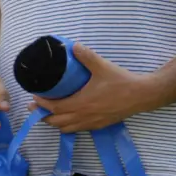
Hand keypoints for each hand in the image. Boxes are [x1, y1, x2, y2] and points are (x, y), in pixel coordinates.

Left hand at [30, 43, 154, 132]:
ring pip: (65, 128)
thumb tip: (73, 46)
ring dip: (54, 122)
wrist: (142, 95)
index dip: (41, 104)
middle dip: (42, 115)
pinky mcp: (98, 125)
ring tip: (48, 113)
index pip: (53, 107)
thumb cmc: (121, 81)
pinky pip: (77, 130)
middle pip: (55, 121)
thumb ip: (87, 56)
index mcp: (80, 103)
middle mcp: (83, 116)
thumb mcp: (102, 66)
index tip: (34, 97)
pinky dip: (67, 126)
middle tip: (35, 107)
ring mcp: (90, 123)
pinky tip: (68, 118)